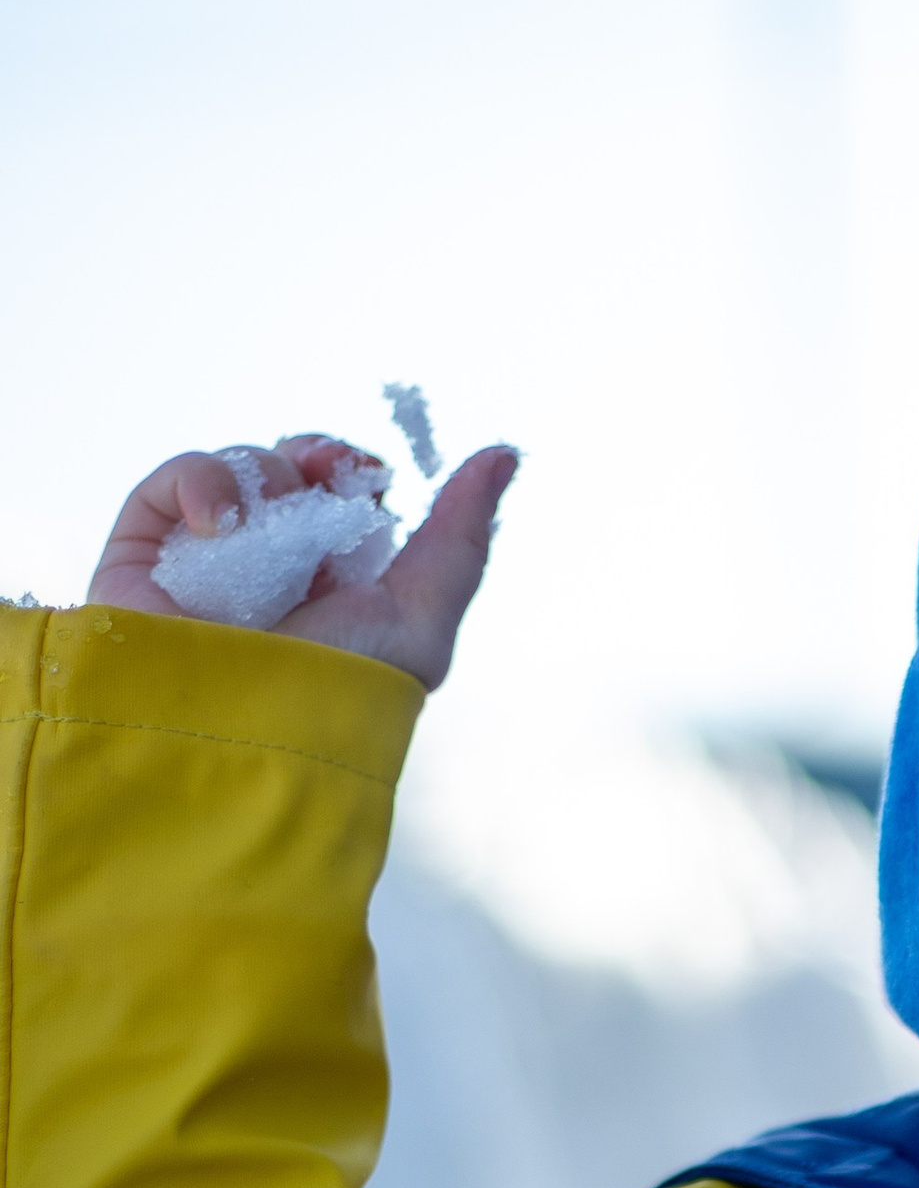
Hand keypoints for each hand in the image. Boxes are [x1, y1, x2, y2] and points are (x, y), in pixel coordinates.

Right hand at [88, 434, 516, 690]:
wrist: (239, 733)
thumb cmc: (338, 689)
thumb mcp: (422, 618)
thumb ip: (462, 536)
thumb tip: (505, 453)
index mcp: (338, 581)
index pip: (347, 493)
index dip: (356, 469)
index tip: (366, 475)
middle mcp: (274, 568)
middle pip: (296, 469)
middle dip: (316, 458)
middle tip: (325, 471)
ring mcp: (208, 558)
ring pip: (241, 469)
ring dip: (265, 483)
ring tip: (263, 535)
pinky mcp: (144, 553)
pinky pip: (171, 481)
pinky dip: (199, 484)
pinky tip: (218, 525)